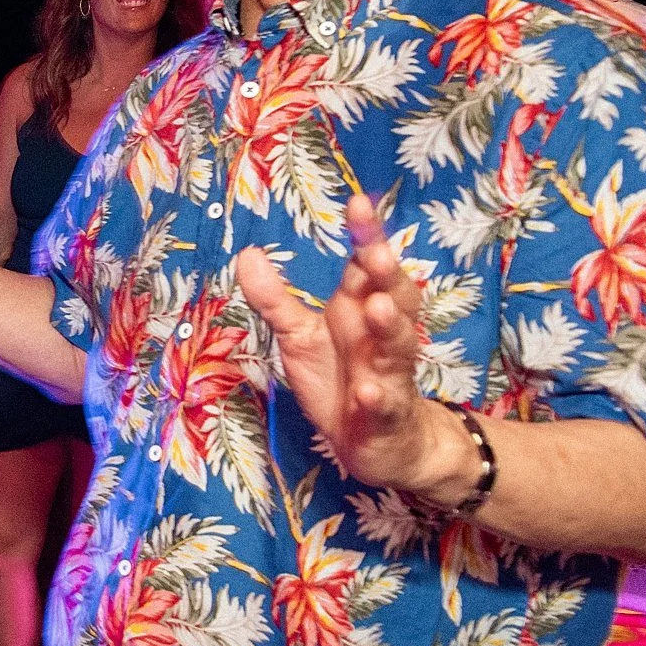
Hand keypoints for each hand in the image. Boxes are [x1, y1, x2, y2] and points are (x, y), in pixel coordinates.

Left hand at [236, 192, 464, 498]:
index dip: (367, 236)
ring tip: (375, 308)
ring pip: (399, 347)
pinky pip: (385, 404)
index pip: (369, 266)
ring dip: (389, 328)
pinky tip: (367, 391)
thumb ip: (276, 298)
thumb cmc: (339, 377)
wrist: (379, 443)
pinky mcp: (386, 415)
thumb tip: (246, 253)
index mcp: (364, 310)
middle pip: (395, 298)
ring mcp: (390, 376)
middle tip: (375, 253)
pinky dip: (377, 397)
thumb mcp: (300, 335)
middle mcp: (384, 336)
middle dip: (387, 275)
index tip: (357, 203)